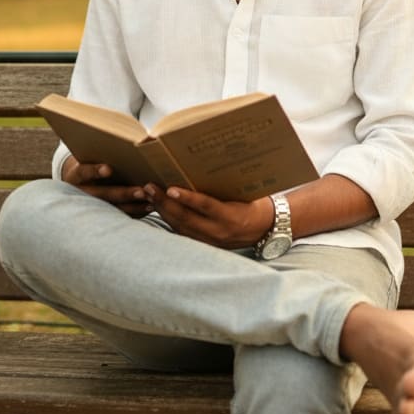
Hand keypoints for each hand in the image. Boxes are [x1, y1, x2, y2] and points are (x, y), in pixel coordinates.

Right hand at [61, 155, 150, 216]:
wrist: (77, 180)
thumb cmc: (90, 160)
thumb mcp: (91, 154)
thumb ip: (108, 149)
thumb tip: (142, 139)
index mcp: (77, 175)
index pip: (84, 171)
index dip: (95, 171)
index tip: (108, 169)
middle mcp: (82, 192)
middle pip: (103, 194)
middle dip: (123, 193)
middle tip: (141, 191)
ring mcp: (92, 205)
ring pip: (114, 208)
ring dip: (133, 205)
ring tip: (150, 200)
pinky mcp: (104, 214)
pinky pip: (121, 215)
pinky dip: (136, 212)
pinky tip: (150, 207)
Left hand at [143, 184, 273, 248]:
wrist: (264, 228)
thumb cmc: (253, 203)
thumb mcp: (242, 192)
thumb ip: (222, 187)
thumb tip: (199, 168)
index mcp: (230, 216)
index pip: (205, 206)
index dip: (187, 198)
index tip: (170, 189)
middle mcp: (219, 231)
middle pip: (186, 218)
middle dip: (164, 203)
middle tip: (149, 188)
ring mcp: (211, 240)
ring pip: (180, 227)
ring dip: (162, 211)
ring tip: (148, 196)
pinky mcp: (205, 244)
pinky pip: (183, 233)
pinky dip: (169, 221)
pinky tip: (158, 210)